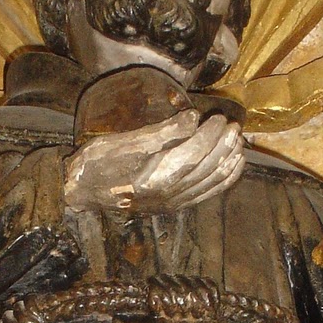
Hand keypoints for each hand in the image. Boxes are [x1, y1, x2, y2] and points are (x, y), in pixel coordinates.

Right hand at [64, 110, 244, 213]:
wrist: (83, 193)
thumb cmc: (98, 163)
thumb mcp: (126, 141)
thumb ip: (163, 132)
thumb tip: (193, 118)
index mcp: (155, 178)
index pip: (194, 154)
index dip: (210, 134)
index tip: (218, 117)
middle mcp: (168, 195)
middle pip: (207, 168)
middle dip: (224, 145)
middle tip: (234, 125)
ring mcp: (173, 203)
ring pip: (212, 182)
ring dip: (229, 160)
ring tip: (238, 140)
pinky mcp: (175, 205)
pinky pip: (208, 193)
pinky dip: (225, 178)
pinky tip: (235, 164)